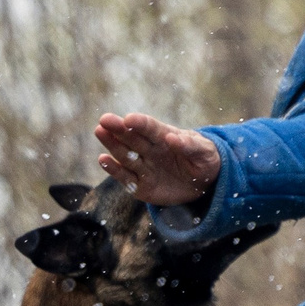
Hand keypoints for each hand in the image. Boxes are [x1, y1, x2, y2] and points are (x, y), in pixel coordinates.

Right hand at [95, 113, 222, 205]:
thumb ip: (190, 146)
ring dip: (112, 144)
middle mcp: (150, 149)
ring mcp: (144, 166)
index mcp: (165, 137)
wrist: (204, 182)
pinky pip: (125, 177)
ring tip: (100, 132)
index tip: (129, 119)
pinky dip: (113, 169)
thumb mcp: (204, 152)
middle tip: (104, 120)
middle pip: (131, 137)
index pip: (151, 128)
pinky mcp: (140, 185)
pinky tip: (103, 159)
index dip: (140, 123)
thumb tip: (172, 138)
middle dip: (118, 128)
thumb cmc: (204, 159)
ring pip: (124, 154)